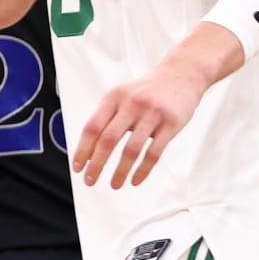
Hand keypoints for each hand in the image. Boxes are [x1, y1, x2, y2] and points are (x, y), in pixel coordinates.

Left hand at [72, 58, 209, 188]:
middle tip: (90, 180)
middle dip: (97, 164)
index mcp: (113, 98)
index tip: (78, 167)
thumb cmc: (147, 90)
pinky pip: (154, 153)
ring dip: (120, 171)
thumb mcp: (121, 94)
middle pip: (108, 140)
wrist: (181, 74)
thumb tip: (88, 149)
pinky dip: (142, 170)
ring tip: (114, 184)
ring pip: (131, 149)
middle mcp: (131, 104)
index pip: (92, 127)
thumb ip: (106, 116)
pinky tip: (135, 180)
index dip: (82, 149)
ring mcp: (152, 114)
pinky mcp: (171, 124)